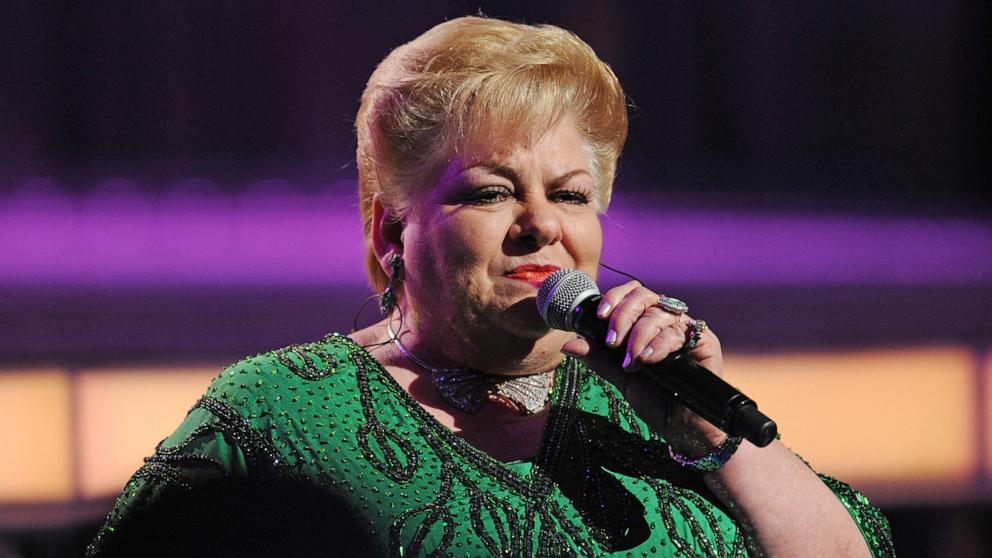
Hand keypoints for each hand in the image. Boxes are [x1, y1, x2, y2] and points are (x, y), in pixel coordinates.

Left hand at [561, 280, 725, 450]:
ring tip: (632, 363)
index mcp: (646, 325)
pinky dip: (658, 344)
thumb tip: (569, 344)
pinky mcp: (705, 342)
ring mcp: (686, 330)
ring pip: (659, 313)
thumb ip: (598, 359)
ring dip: (639, 336)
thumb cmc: (656, 402)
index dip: (615, 298)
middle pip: (644, 296)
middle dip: (623, 316)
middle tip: (613, 342)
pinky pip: (679, 331)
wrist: (684, 429)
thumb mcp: (620, 379)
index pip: (631, 295)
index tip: (600, 316)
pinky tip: (648, 360)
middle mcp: (667, 322)